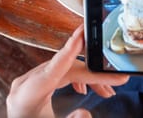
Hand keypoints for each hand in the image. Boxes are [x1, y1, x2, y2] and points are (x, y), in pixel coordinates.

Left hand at [6, 25, 128, 117]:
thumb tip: (86, 113)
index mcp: (27, 94)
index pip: (53, 66)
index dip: (70, 49)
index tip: (82, 33)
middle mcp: (26, 84)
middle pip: (65, 68)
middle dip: (92, 73)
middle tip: (116, 80)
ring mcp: (29, 83)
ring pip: (64, 69)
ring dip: (86, 77)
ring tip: (105, 90)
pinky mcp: (33, 85)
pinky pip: (58, 74)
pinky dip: (75, 79)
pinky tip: (84, 89)